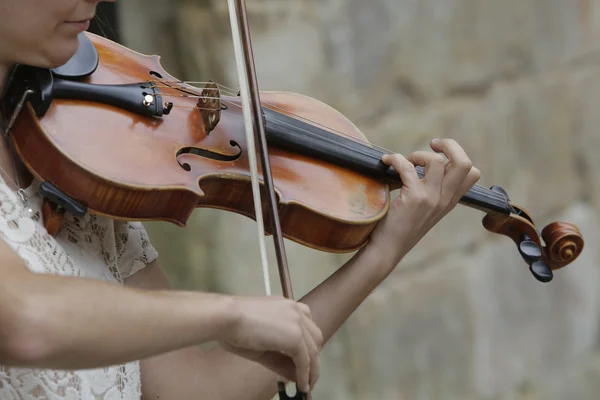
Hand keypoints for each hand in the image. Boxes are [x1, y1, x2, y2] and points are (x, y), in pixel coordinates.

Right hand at [218, 296, 322, 392]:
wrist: (226, 317)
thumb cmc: (234, 328)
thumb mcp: (261, 346)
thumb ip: (280, 360)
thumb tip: (294, 376)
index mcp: (287, 307)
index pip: (307, 327)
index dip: (308, 347)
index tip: (305, 362)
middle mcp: (296, 310)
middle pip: (315, 338)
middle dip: (313, 359)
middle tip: (307, 376)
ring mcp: (297, 321)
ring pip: (313, 350)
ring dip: (312, 370)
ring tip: (306, 384)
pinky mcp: (295, 336)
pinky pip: (305, 359)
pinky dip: (305, 374)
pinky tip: (301, 385)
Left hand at [369, 138, 480, 265]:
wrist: (387, 249)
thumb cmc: (400, 228)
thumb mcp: (424, 210)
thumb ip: (430, 192)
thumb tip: (419, 165)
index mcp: (449, 202)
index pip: (472, 173)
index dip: (457, 157)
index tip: (439, 155)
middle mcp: (445, 200)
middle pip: (464, 162)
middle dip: (449, 145)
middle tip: (432, 145)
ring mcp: (431, 199)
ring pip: (437, 160)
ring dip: (418, 154)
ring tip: (406, 161)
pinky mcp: (413, 198)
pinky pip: (407, 166)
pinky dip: (395, 159)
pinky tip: (386, 161)